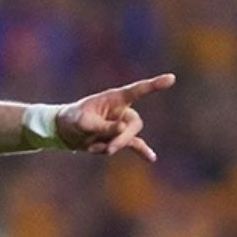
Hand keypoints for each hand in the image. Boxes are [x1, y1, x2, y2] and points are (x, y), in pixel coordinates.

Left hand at [56, 73, 173, 161]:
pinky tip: (151, 158)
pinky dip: (141, 151)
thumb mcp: (83, 122)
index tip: (171, 78)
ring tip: (91, 148)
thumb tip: (123, 129)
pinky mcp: (118, 138)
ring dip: (112, 146)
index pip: (137, 90)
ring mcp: (122, 125)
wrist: (65, 131)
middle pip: (134, 124)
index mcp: (114, 99)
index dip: (154, 85)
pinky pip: (134, 145)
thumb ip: (103, 126)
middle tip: (109, 149)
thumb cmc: (72, 119)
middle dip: (123, 138)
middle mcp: (121, 111)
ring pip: (129, 138)